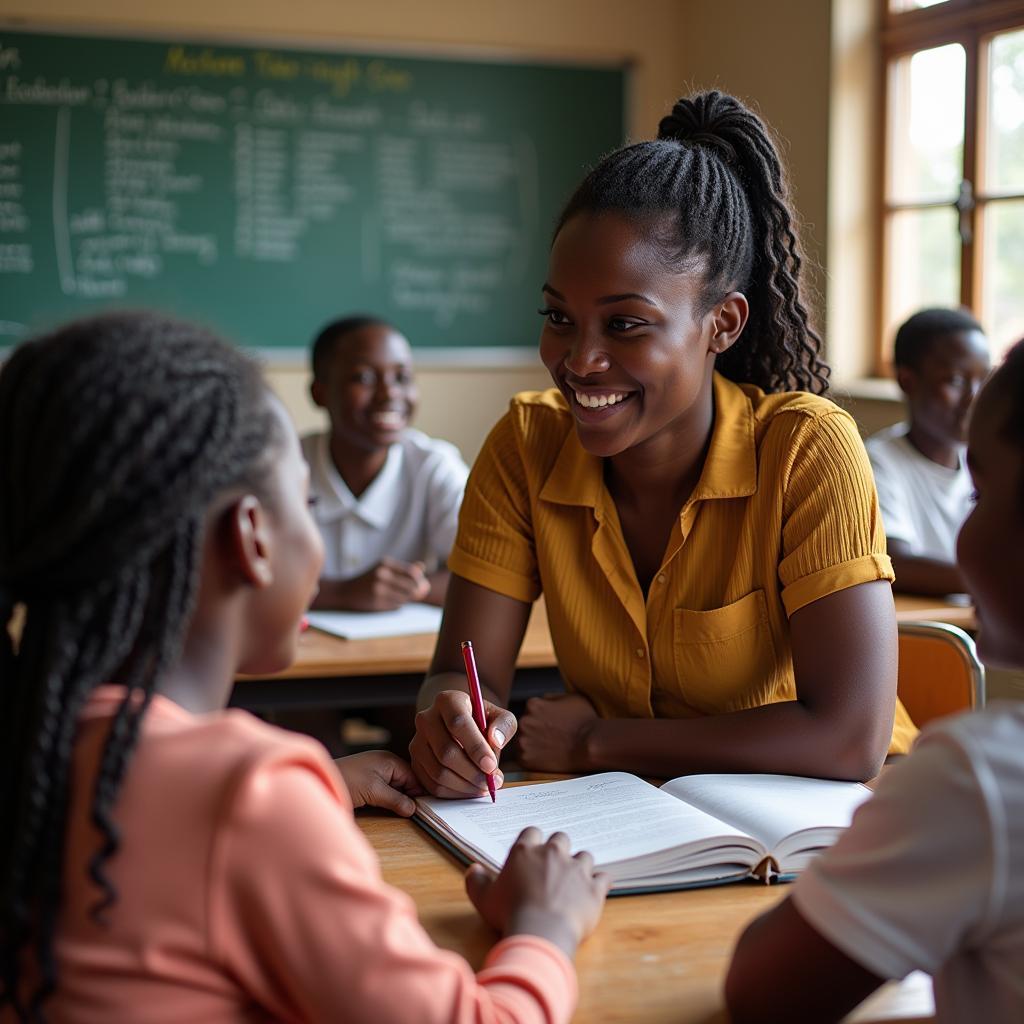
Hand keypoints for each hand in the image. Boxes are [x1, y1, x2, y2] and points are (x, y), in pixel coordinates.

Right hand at [333, 559, 430, 610]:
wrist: (346, 591)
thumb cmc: (369, 578)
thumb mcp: (384, 568)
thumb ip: (404, 568)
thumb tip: (423, 567)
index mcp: (385, 563)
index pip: (412, 573)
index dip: (419, 580)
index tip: (420, 584)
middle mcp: (381, 575)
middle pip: (411, 587)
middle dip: (415, 591)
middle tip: (414, 593)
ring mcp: (378, 590)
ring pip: (405, 598)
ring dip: (405, 599)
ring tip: (396, 595)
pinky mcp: (376, 603)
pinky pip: (397, 606)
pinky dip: (397, 604)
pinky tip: (388, 600)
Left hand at [334, 750, 423, 815]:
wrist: (319, 782)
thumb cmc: (346, 780)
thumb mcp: (375, 791)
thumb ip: (396, 800)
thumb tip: (413, 809)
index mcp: (390, 761)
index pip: (414, 777)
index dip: (418, 793)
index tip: (422, 810)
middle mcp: (385, 764)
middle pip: (406, 783)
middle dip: (407, 797)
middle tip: (410, 814)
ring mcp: (376, 773)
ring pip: (396, 789)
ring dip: (396, 800)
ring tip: (398, 812)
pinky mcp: (368, 782)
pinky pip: (385, 791)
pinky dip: (387, 800)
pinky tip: (386, 808)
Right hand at [409, 689, 516, 797]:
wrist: (460, 725)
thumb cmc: (482, 721)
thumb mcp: (500, 716)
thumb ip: (504, 725)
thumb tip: (495, 741)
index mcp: (447, 700)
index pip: (458, 723)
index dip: (476, 747)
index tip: (491, 765)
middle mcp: (427, 718)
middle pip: (446, 751)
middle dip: (472, 772)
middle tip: (491, 782)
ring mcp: (417, 741)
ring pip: (438, 772)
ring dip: (464, 786)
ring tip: (483, 786)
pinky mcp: (415, 762)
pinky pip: (431, 784)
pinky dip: (453, 793)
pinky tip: (469, 789)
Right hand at [465, 827, 609, 959]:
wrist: (540, 933)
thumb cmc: (509, 914)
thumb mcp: (483, 899)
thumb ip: (476, 881)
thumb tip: (474, 869)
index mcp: (525, 851)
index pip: (531, 832)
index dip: (532, 842)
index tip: (530, 854)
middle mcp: (553, 853)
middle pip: (561, 838)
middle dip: (558, 849)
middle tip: (552, 867)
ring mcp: (576, 869)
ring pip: (584, 855)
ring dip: (579, 865)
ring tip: (574, 881)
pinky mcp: (594, 888)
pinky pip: (603, 878)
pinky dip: (599, 884)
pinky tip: (593, 892)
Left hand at [518, 694, 598, 772]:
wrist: (591, 746)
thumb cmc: (585, 721)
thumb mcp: (571, 697)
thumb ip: (551, 697)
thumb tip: (542, 700)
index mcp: (533, 704)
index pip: (531, 709)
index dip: (543, 717)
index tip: (553, 724)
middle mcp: (524, 721)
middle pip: (525, 725)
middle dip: (535, 730)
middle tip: (551, 737)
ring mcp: (523, 740)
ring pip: (522, 740)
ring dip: (532, 743)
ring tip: (550, 747)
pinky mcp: (525, 758)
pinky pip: (523, 757)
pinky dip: (532, 758)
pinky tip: (547, 757)